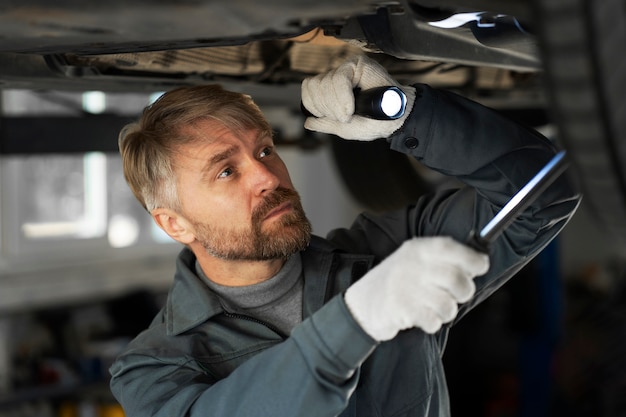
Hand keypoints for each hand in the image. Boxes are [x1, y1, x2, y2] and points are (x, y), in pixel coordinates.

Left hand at [301, 55, 414, 139]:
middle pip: (313, 85)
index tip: (331, 117)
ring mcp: (347, 68)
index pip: (308, 88)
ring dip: (335, 104)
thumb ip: (325, 123)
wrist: (395, 120)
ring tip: (349, 113)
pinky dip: (342, 97)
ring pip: (324, 82)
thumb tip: (307, 122)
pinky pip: (339, 79)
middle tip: (344, 117)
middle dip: (326, 107)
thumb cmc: (373, 122)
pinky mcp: (358, 64)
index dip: (313, 105)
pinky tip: (351, 107)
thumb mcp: (343, 128)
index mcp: (331, 88)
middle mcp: (337, 75)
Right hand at [344, 237, 489, 340]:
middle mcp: (412, 265)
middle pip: (456, 280)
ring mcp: (405, 287)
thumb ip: (443, 259)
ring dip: (446, 311)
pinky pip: (434, 321)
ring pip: (448, 305)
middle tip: (455, 295)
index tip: (481, 266)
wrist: (361, 304)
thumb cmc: (397, 283)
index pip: (451, 248)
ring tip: (433, 308)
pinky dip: (432, 323)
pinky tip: (421, 317)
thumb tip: (481, 262)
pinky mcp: (401, 309)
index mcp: (417, 249)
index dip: (471, 259)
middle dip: (463, 292)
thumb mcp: (414, 260)